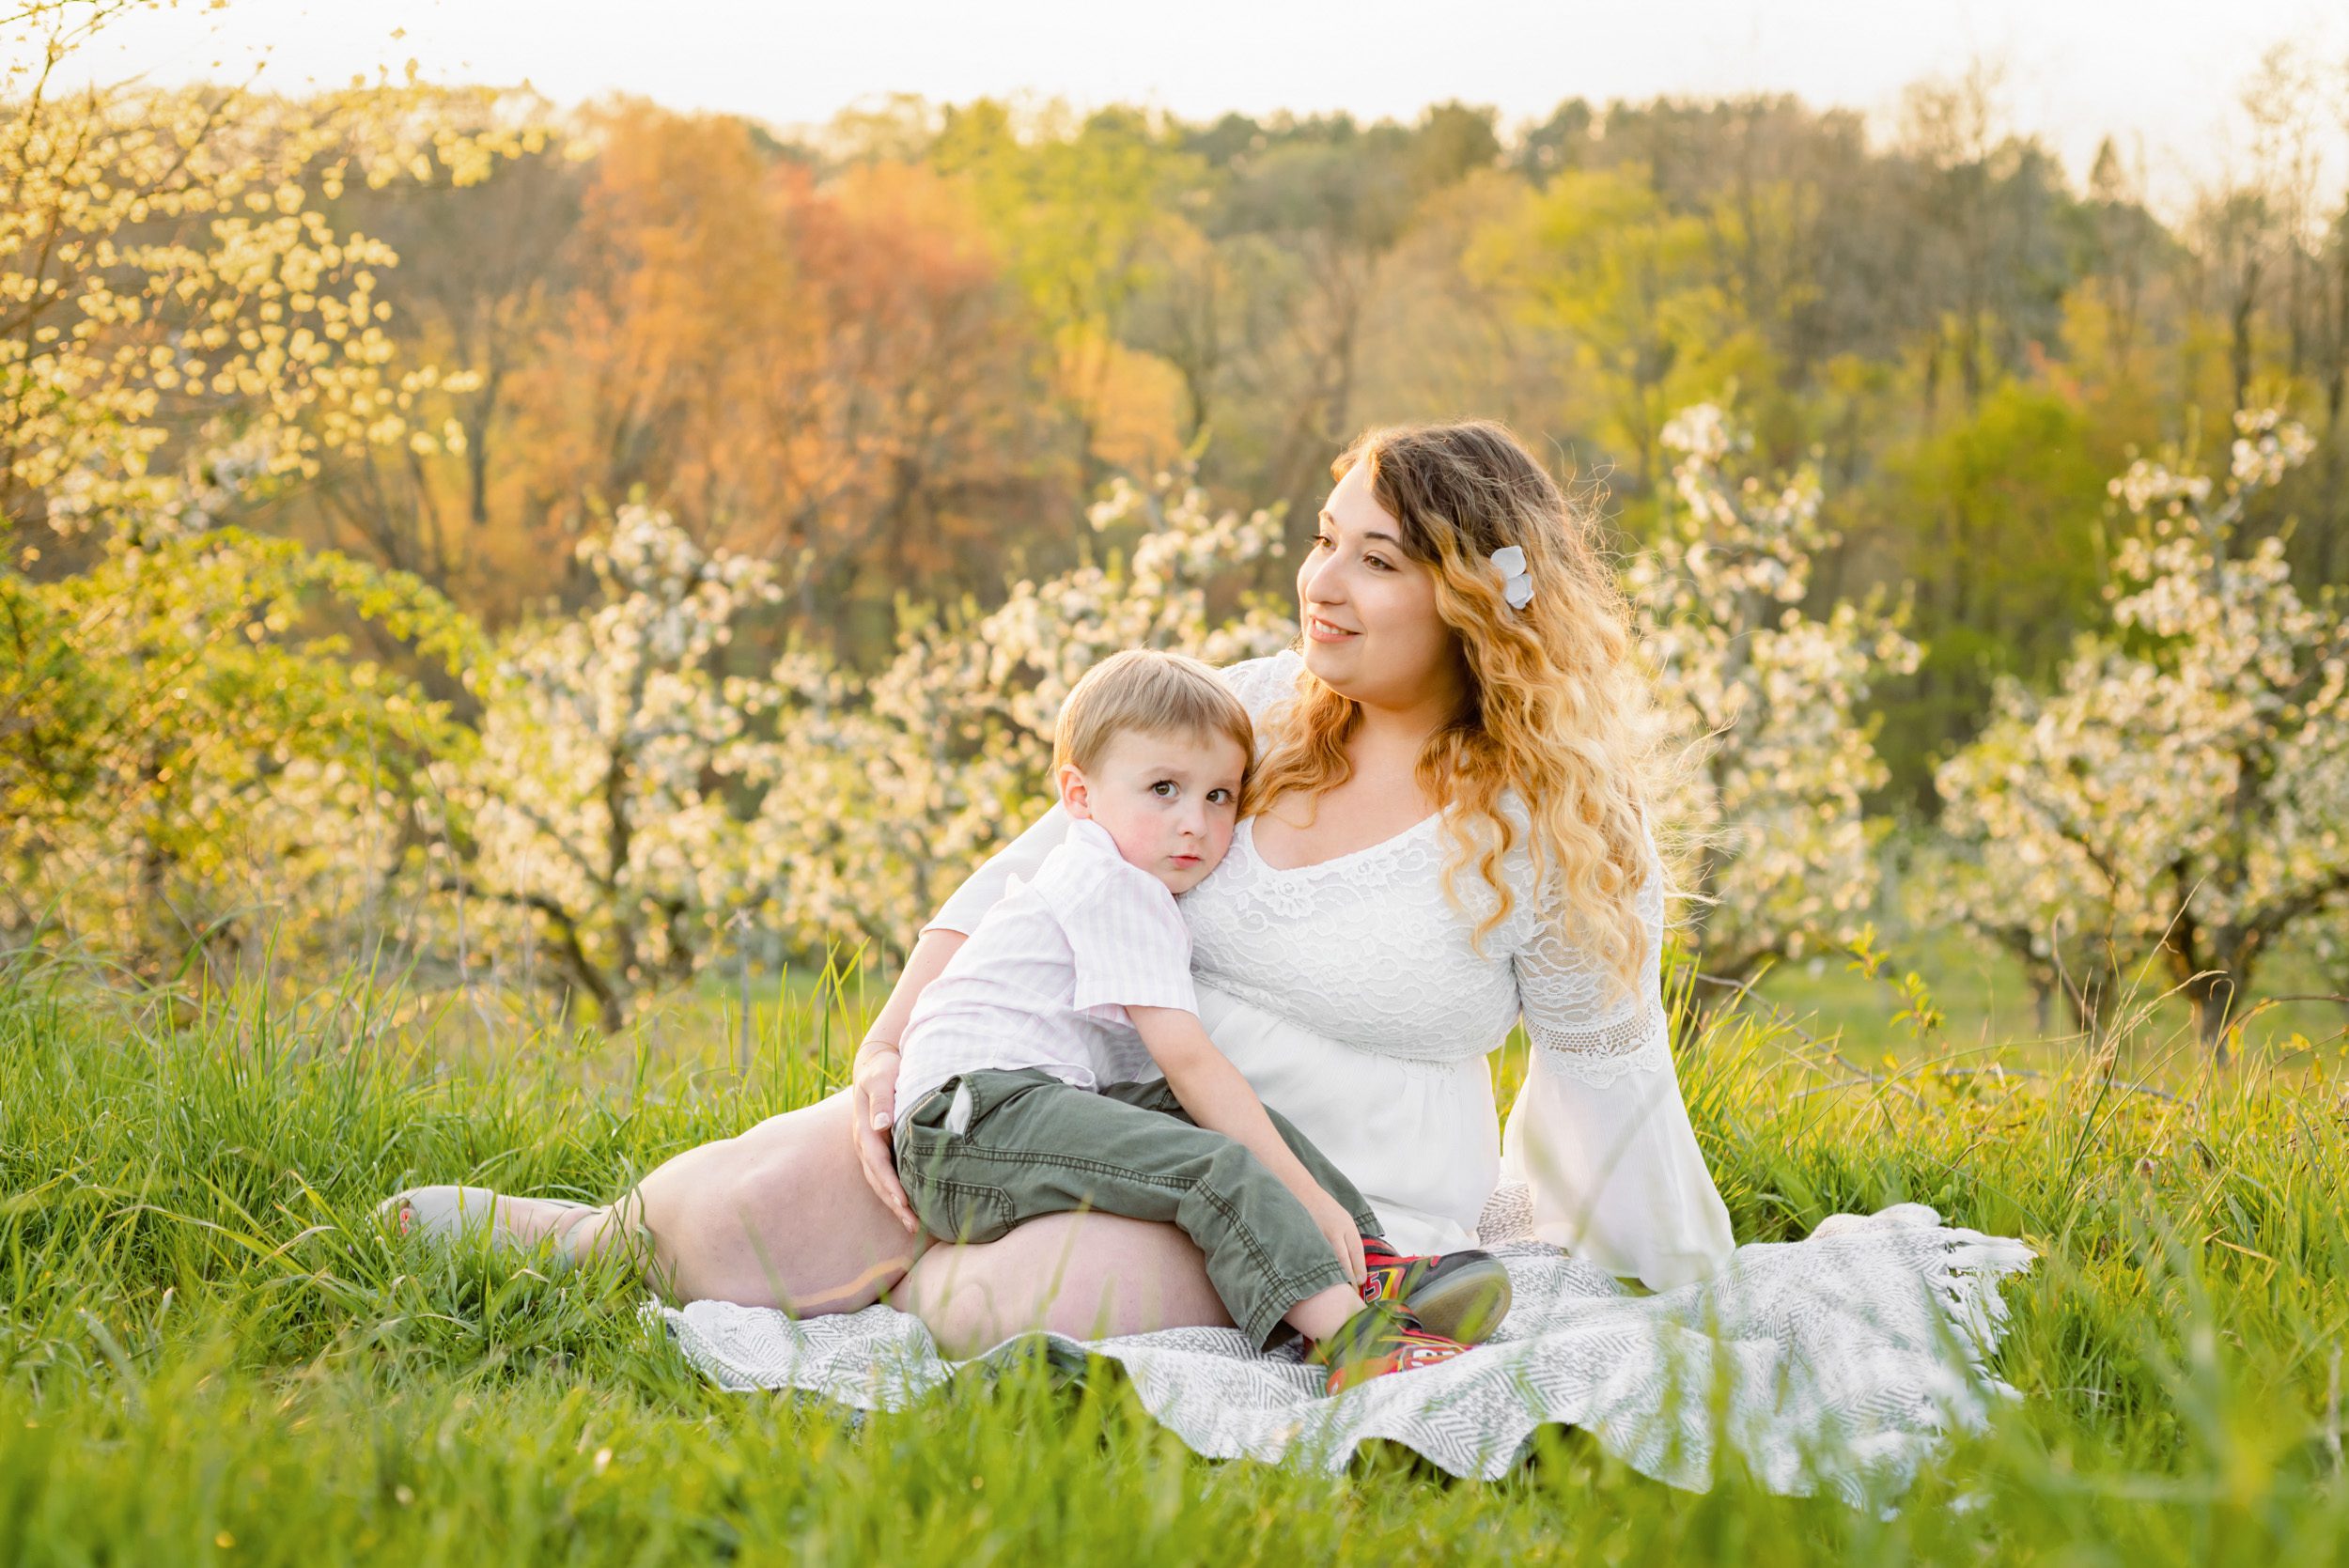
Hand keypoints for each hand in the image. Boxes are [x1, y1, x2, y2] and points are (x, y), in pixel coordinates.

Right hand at [849, 1041, 918, 1233]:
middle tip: (916, 1227)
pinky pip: (891, 1176)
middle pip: (880, 1182)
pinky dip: (901, 1194)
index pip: (877, 1164)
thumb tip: (881, 1124)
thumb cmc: (883, 1070)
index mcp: (865, 1132)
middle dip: (896, 1205)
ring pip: (884, 1184)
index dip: (890, 1185)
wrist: (878, 1064)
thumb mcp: (881, 1078)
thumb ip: (882, 1099)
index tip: (904, 1203)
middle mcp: (867, 1145)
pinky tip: (917, 1207)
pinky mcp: (885, 1150)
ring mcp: (874, 1150)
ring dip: (898, 1206)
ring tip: (917, 1227)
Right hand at [1301, 1185, 1365, 1285]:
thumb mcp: (1344, 1219)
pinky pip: (1312, 1259)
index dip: (1359, 1269)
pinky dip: (1316, 1269)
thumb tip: (1357, 1267)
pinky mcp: (1304, 1240)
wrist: (1302, 1192)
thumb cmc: (1325, 1208)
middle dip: (1347, 1278)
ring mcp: (1318, 1236)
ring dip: (1332, 1276)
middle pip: (1343, 1260)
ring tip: (1334, 1291)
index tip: (1360, 1282)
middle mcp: (1334, 1231)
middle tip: (1349, 1293)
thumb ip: (1350, 1239)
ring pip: (1328, 1262)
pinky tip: (1316, 1277)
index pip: (1356, 1252)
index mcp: (1347, 1225)